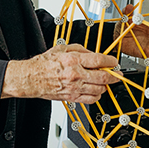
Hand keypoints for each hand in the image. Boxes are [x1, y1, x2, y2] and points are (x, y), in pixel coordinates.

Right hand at [2, 44, 118, 103]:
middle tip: (117, 74)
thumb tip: (93, 54)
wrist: (31, 78)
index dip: (110, 61)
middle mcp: (76, 74)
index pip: (99, 61)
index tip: (114, 62)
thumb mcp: (62, 48)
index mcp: (73, 60)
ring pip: (99, 90)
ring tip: (106, 82)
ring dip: (106, 86)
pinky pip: (91, 99)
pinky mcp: (72, 97)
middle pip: (103, 77)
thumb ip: (80, 50)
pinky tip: (96, 91)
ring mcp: (74, 88)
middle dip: (114, 76)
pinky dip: (97, 96)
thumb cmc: (44, 64)